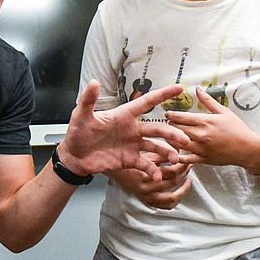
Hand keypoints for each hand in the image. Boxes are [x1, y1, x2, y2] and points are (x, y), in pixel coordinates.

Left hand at [59, 81, 190, 181]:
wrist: (74, 157)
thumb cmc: (77, 133)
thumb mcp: (81, 116)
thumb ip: (88, 100)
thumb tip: (94, 82)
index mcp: (124, 115)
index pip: (146, 102)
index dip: (163, 95)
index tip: (179, 89)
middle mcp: (132, 129)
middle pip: (157, 128)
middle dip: (172, 133)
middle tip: (184, 139)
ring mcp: (133, 145)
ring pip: (156, 147)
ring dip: (167, 152)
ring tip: (176, 159)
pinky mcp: (130, 160)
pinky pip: (146, 164)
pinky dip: (153, 170)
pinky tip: (158, 176)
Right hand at [112, 148, 193, 209]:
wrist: (112, 169)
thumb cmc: (127, 158)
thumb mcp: (144, 153)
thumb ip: (160, 154)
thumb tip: (178, 153)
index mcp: (145, 175)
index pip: (171, 171)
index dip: (182, 165)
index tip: (186, 159)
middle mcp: (146, 189)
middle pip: (173, 182)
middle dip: (184, 173)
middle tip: (189, 165)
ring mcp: (147, 197)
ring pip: (172, 197)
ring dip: (183, 188)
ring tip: (188, 180)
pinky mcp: (147, 201)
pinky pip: (165, 205)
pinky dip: (175, 200)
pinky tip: (180, 191)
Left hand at [164, 86, 259, 170]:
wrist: (247, 148)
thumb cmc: (237, 129)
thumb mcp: (223, 111)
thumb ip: (208, 100)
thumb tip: (197, 88)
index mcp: (205, 121)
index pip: (181, 117)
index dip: (171, 115)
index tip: (167, 113)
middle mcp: (201, 135)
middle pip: (176, 129)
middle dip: (170, 126)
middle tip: (166, 124)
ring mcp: (201, 148)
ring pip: (177, 144)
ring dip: (170, 139)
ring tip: (167, 136)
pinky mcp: (202, 159)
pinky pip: (184, 159)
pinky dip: (176, 155)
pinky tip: (173, 152)